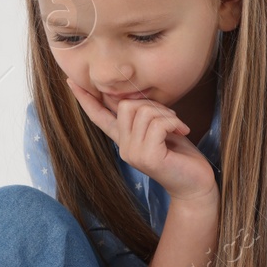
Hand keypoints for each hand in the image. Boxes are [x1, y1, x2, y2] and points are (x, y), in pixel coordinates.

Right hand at [66, 79, 216, 203]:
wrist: (196, 184)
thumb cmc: (182, 155)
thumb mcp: (160, 130)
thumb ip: (145, 115)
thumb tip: (133, 95)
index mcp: (124, 139)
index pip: (99, 116)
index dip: (85, 98)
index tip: (71, 81)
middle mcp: (124, 147)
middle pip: (126, 104)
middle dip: (153, 104)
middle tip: (171, 119)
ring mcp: (133, 154)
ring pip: (144, 112)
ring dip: (168, 114)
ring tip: (178, 128)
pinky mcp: (148, 157)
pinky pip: (158, 124)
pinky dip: (175, 122)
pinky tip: (183, 132)